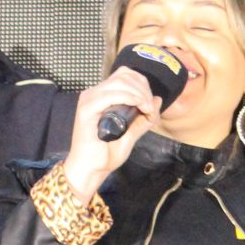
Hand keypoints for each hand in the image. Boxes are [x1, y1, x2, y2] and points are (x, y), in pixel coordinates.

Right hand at [58, 66, 168, 194]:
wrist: (90, 170)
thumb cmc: (106, 154)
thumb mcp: (131, 134)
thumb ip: (143, 119)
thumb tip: (157, 100)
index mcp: (102, 96)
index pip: (125, 75)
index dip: (142, 85)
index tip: (150, 106)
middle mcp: (94, 93)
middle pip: (124, 75)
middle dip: (143, 88)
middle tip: (150, 108)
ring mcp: (89, 99)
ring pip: (120, 81)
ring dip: (139, 93)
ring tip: (146, 109)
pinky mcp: (87, 108)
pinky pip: (111, 94)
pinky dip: (129, 97)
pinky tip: (138, 106)